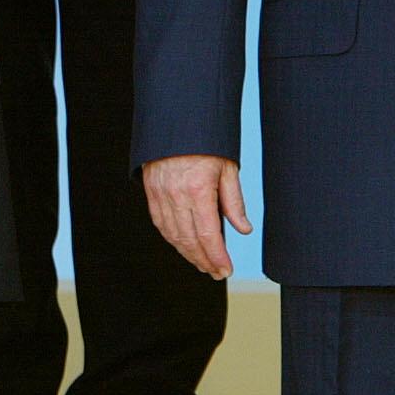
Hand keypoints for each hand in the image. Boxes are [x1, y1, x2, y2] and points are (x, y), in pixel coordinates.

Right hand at [143, 154, 252, 279]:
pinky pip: (160, 223)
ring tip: (202, 263)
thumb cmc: (205, 143)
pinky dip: (172, 239)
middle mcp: (176, 195)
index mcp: (198, 189)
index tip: (226, 270)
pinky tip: (183, 245)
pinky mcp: (151, 191)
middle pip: (190, 240)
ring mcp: (160, 194)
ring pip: (173, 235)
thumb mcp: (227, 168)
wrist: (175, 121)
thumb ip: (234, 201)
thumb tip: (243, 229)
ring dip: (188, 254)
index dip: (217, 257)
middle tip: (217, 272)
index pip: (208, 235)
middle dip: (204, 261)